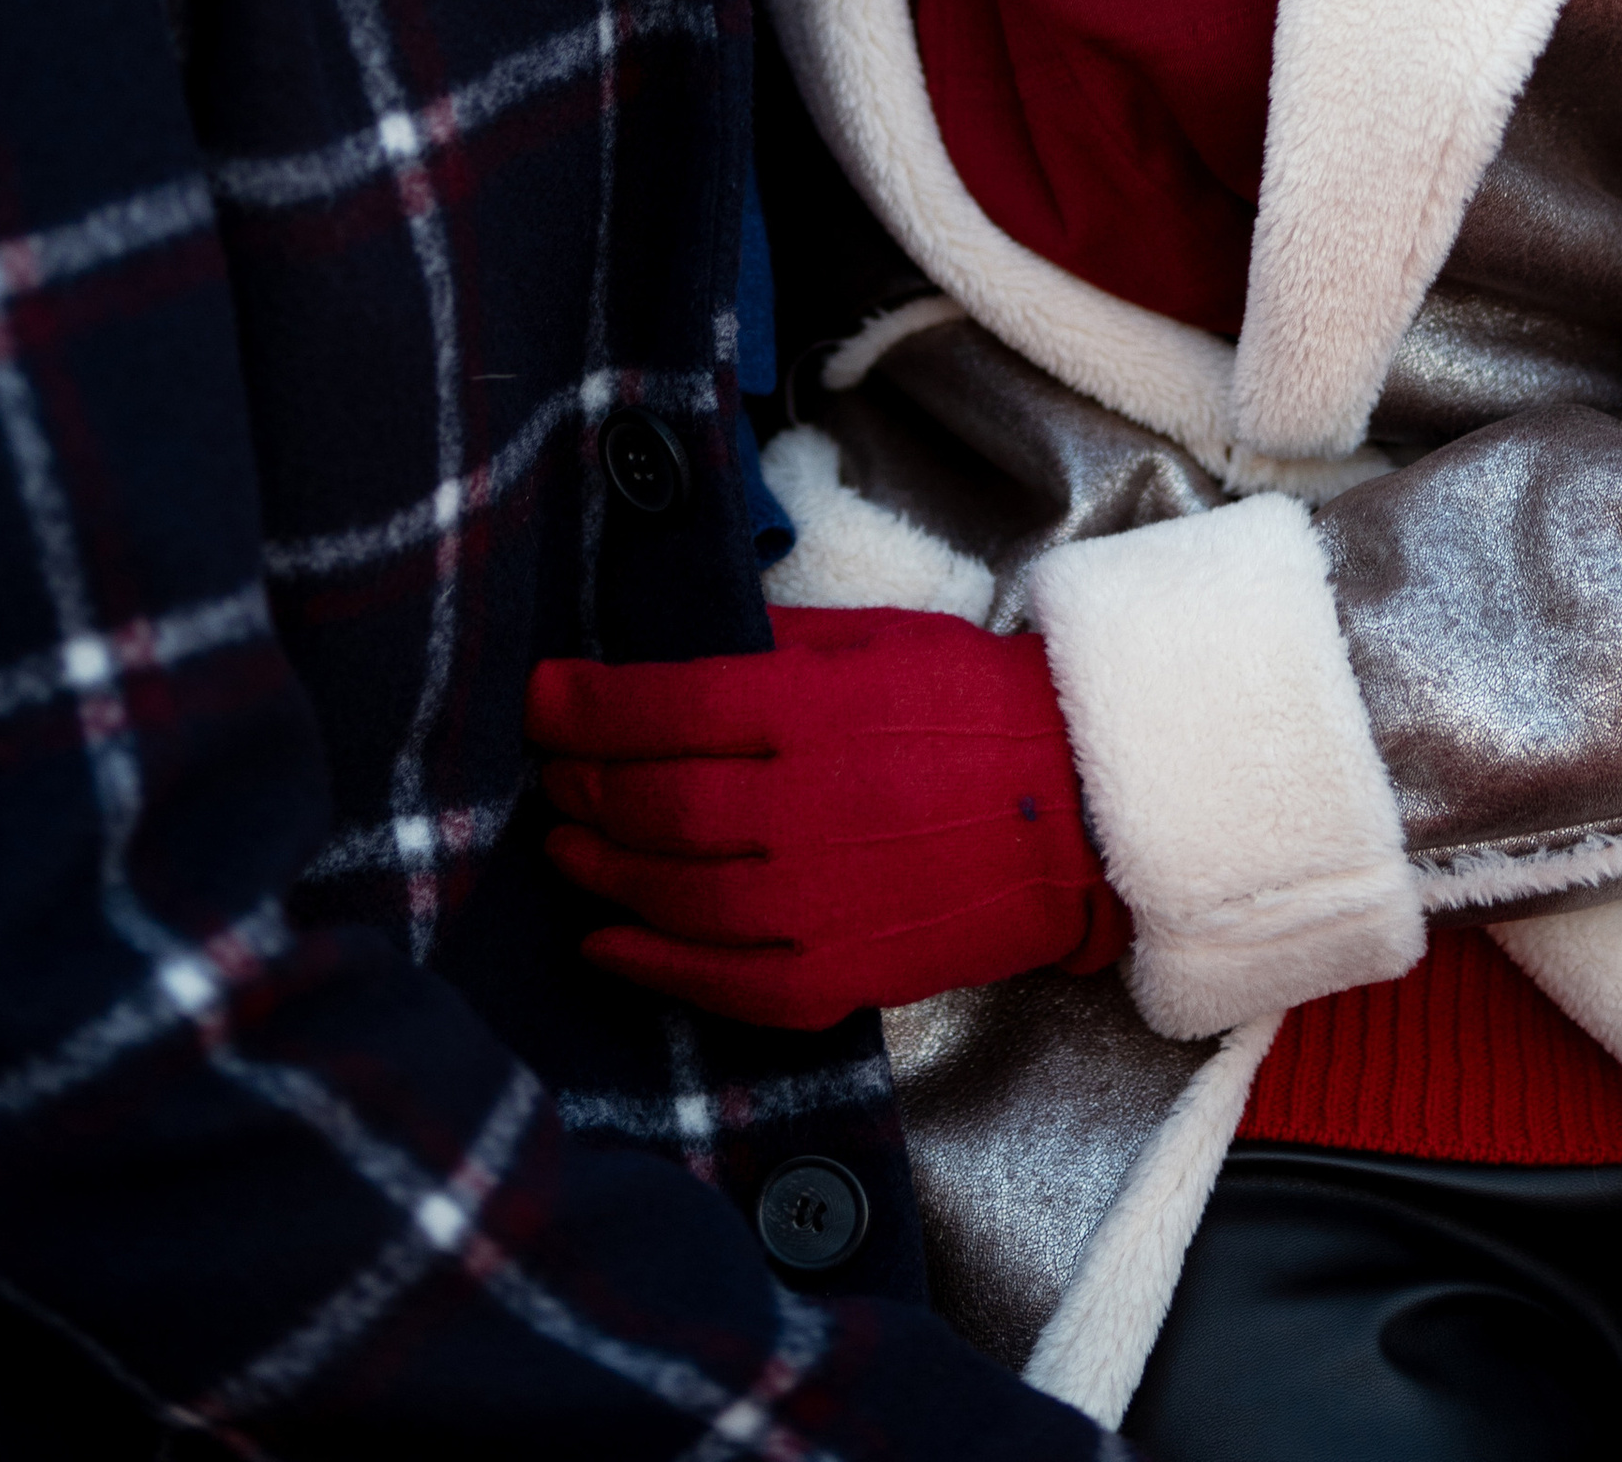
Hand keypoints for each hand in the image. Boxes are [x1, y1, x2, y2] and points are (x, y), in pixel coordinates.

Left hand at [527, 603, 1130, 1029]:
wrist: (1080, 810)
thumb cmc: (973, 707)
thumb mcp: (873, 639)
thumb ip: (769, 644)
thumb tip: (669, 652)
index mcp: (815, 706)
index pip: (662, 707)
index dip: (584, 706)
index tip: (541, 697)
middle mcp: (808, 805)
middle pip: (654, 804)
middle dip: (583, 787)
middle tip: (552, 773)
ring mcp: (824, 900)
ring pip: (672, 895)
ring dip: (600, 871)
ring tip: (567, 846)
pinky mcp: (844, 973)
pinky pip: (724, 982)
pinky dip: (651, 967)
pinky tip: (604, 944)